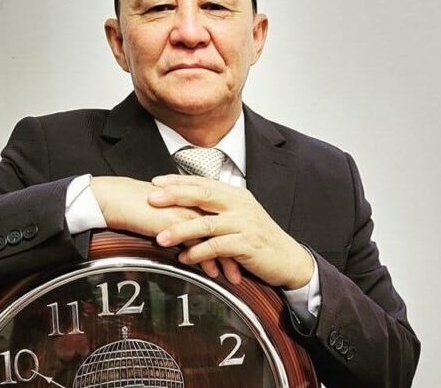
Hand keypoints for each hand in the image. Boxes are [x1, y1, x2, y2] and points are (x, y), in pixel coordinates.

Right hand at [89, 176, 239, 280]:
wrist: (116, 199)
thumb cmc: (137, 205)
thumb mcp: (167, 211)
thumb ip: (182, 219)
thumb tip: (192, 236)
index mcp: (196, 197)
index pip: (226, 217)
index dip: (238, 235)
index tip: (247, 251)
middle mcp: (195, 203)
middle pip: (227, 227)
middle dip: (240, 249)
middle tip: (251, 267)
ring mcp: (187, 211)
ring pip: (216, 236)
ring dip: (228, 259)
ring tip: (236, 277)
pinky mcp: (175, 222)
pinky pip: (197, 243)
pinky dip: (207, 260)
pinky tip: (213, 273)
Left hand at [148, 175, 314, 288]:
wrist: (288, 259)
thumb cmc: (260, 239)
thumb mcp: (241, 217)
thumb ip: (219, 209)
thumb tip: (188, 205)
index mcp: (236, 195)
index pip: (203, 182)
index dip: (178, 181)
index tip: (156, 182)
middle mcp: (240, 205)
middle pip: (203, 195)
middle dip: (174, 196)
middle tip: (151, 199)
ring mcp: (244, 224)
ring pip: (206, 223)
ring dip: (181, 230)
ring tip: (160, 238)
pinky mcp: (247, 244)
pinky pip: (217, 247)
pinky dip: (198, 253)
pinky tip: (185, 258)